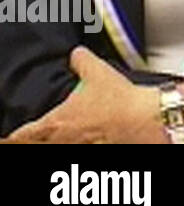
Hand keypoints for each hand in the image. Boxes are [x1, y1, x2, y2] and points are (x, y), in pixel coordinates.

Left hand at [1, 47, 162, 143]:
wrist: (147, 119)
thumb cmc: (120, 101)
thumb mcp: (98, 71)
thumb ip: (81, 60)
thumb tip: (76, 54)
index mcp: (56, 122)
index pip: (24, 134)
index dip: (17, 134)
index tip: (15, 133)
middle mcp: (64, 140)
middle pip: (39, 144)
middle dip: (38, 138)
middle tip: (40, 132)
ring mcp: (81, 149)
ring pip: (61, 147)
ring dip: (61, 139)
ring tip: (69, 133)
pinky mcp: (100, 151)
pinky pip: (84, 148)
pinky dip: (84, 142)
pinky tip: (91, 137)